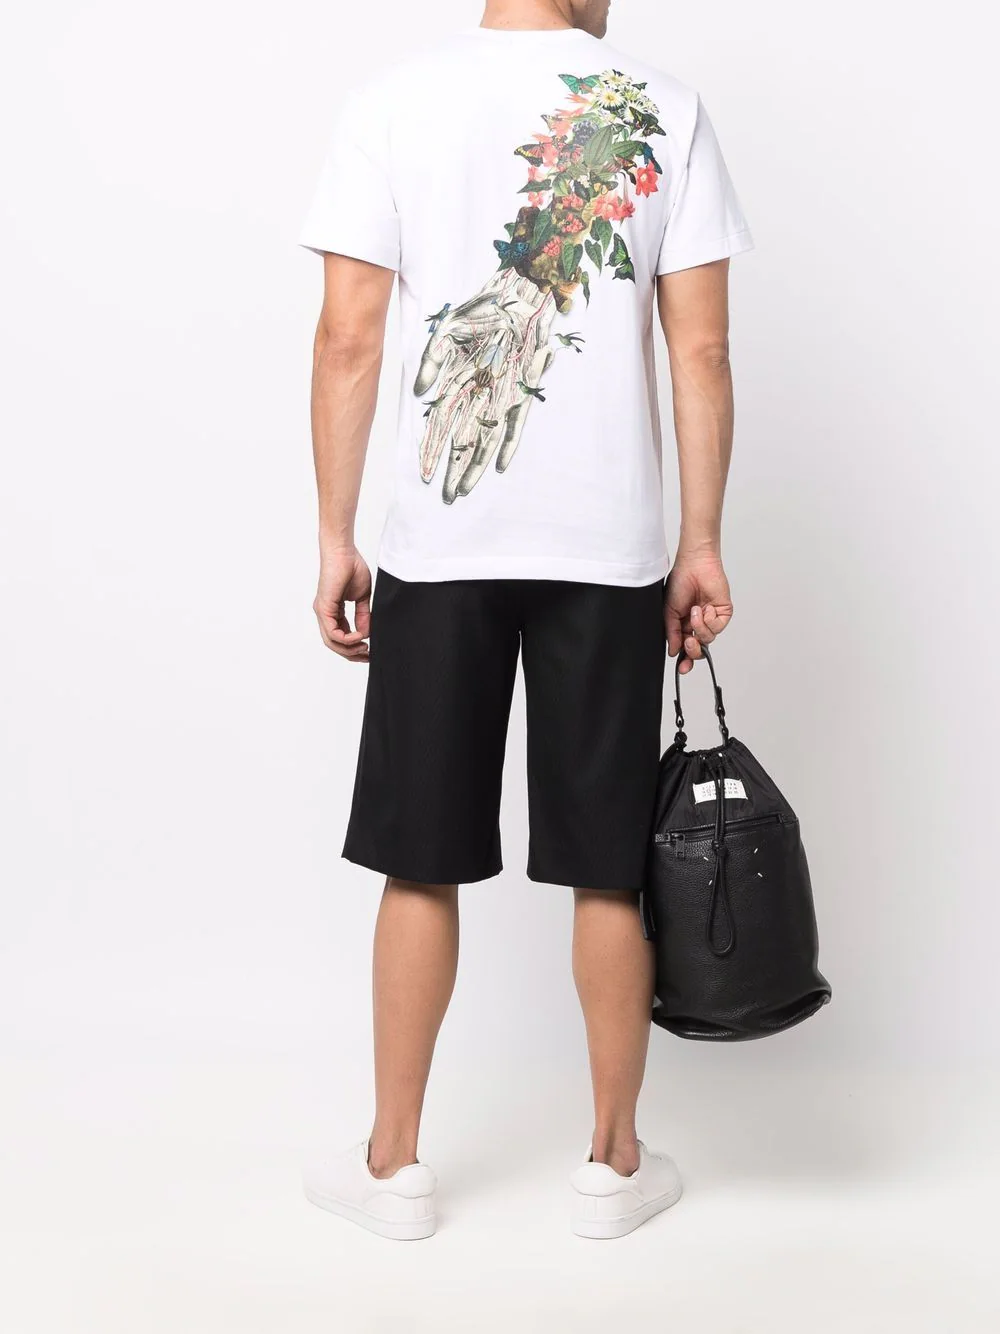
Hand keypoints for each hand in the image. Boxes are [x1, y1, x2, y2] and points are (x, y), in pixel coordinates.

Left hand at [313, 547, 371, 662]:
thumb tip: (366, 633)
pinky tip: (359, 636)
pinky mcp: (324, 608)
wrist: (344, 552)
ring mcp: (322, 612)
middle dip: (352, 654)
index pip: (341, 637)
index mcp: (333, 612)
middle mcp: (325, 614)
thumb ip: (363, 615)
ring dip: (349, 649)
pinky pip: (333, 633)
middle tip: (367, 656)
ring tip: (364, 648)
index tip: (369, 651)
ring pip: (332, 642)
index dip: (354, 647)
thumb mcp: (362, 597)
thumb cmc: (352, 567)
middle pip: (334, 644)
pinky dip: (347, 638)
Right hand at [665, 549, 732, 673]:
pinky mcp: (723, 613)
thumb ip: (671, 632)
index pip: (685, 648)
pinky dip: (710, 620)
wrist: (694, 566)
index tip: (682, 668)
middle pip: (699, 649)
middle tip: (689, 641)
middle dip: (694, 649)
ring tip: (695, 611)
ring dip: (700, 627)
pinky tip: (706, 607)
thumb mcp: (669, 611)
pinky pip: (718, 627)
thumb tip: (674, 651)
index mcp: (683, 625)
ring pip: (708, 639)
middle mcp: (698, 625)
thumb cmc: (679, 583)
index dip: (684, 660)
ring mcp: (711, 619)